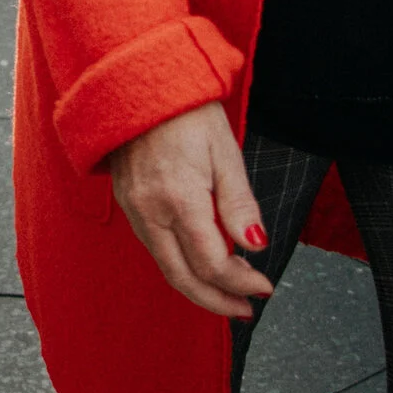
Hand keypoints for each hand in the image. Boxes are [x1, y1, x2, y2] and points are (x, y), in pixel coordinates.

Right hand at [109, 102, 272, 318]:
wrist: (137, 83)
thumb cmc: (186, 113)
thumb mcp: (225, 153)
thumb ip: (239, 206)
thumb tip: (255, 247)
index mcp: (179, 199)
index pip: (212, 263)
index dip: (241, 283)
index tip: (265, 287)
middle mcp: (149, 210)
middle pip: (182, 277)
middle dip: (216, 301)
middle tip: (245, 310)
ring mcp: (132, 207)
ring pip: (165, 264)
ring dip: (197, 285)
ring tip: (228, 292)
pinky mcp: (126, 202)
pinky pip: (153, 245)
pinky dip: (178, 264)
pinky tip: (198, 262)